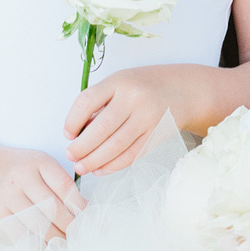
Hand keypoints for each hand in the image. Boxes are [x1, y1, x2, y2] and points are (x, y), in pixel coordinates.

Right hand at [0, 145, 83, 239]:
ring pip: (39, 224)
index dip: (80, 206)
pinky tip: (47, 249)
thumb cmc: (18, 168)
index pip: (65, 187)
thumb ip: (60, 182)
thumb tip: (84, 210)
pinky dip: (37, 245)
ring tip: (69, 245)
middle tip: (83, 236)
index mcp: (39, 162)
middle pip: (53, 208)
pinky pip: (21, 235)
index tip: (90, 218)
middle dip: (71, 226)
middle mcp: (22, 178)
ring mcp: (8, 197)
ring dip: (57, 239)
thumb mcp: (40, 163)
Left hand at [64, 67, 182, 175]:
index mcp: (119, 82)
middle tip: (70, 156)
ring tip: (81, 167)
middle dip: (81, 147)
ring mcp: (148, 117)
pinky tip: (101, 169)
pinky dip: (113, 165)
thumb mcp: (119, 84)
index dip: (72, 121)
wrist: (181, 91)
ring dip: (95, 160)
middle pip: (101, 128)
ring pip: (116, 146)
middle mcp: (134, 98)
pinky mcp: (157, 134)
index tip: (68, 134)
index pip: (86, 101)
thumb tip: (77, 134)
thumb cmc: (142, 88)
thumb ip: (99, 104)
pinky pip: (132, 154)